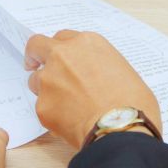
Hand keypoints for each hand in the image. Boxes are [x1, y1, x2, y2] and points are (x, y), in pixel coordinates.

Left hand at [25, 31, 160, 149]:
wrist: (121, 129)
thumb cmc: (132, 103)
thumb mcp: (123, 71)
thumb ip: (100, 66)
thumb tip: (95, 79)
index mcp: (86, 43)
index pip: (63, 38)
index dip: (62, 50)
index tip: (61, 59)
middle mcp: (63, 56)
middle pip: (37, 46)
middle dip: (35, 55)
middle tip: (36, 65)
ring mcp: (49, 79)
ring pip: (36, 80)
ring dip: (45, 89)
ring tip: (66, 106)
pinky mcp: (42, 105)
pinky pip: (43, 107)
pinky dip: (53, 114)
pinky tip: (71, 123)